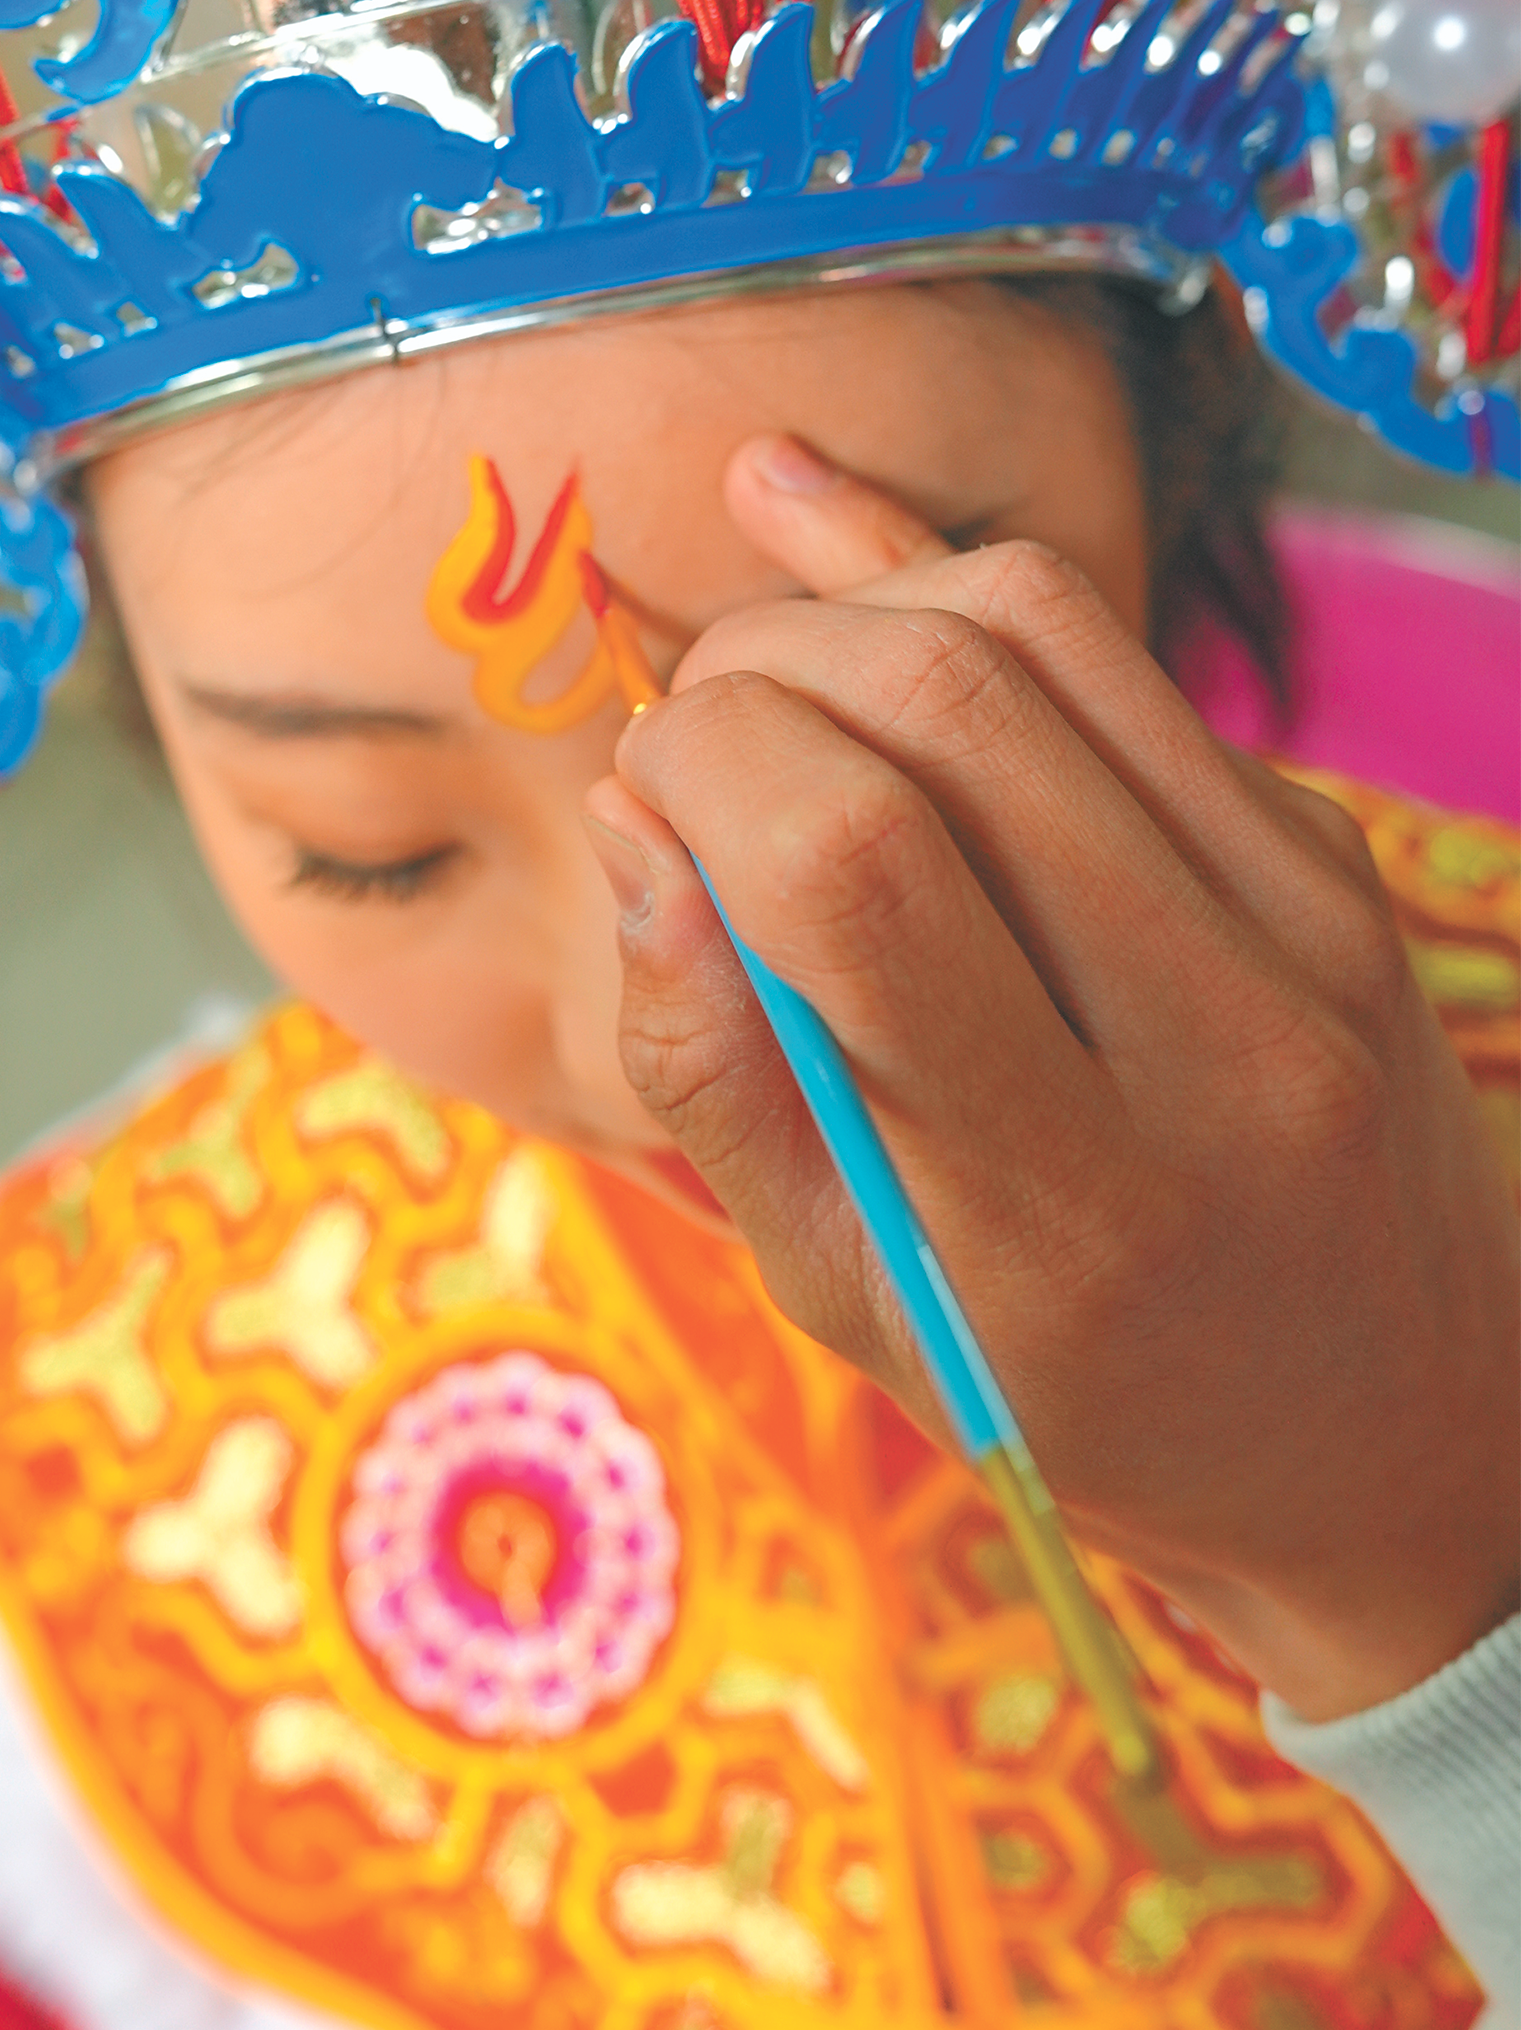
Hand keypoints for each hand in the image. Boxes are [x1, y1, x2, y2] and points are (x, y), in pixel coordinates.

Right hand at [584, 435, 1519, 1722]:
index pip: (857, 867)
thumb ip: (716, 1071)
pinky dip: (959, 609)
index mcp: (1069, 1203)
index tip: (639, 793)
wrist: (1397, 1424)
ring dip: (857, 605)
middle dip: (757, 664)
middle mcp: (1221, 1038)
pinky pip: (1119, 654)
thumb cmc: (1081, 1388)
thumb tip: (632, 820)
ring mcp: (1308, 922)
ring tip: (765, 676)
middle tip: (683, 729)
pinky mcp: (1335, 846)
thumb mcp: (851, 1300)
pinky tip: (857, 612)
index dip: (704, 767)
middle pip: (948, 704)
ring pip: (1043, 624)